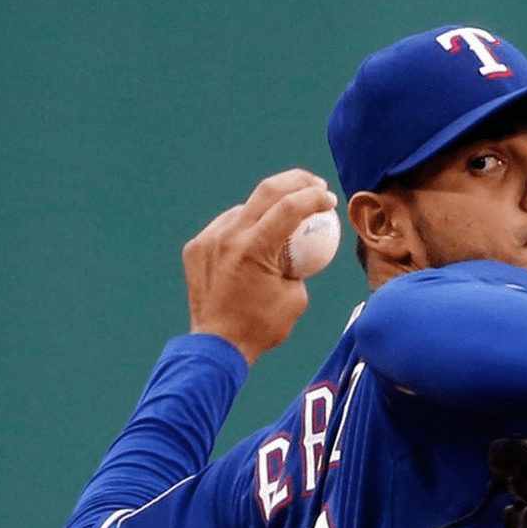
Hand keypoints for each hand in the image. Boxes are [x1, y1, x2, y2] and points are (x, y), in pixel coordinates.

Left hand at [182, 169, 337, 363]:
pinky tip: (257, 236)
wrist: (218, 346)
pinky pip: (225, 226)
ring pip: (245, 208)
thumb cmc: (262, 327)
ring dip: (269, 207)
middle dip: (297, 181)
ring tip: (287, 216)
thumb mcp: (296, 296)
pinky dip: (245, 227)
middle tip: (315, 185)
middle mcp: (228, 237)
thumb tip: (301, 248)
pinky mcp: (196, 248)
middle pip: (267, 191)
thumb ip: (298, 265)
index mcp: (255, 249)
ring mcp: (208, 240)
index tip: (330, 201)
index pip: (291, 207)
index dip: (316, 198)